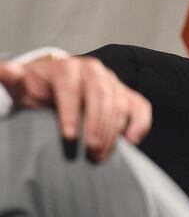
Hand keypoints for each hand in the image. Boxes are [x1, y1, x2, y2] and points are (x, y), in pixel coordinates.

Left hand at [0, 54, 151, 160]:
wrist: (56, 85)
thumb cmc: (37, 91)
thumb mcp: (21, 87)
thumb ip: (12, 80)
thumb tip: (7, 70)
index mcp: (67, 67)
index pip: (71, 88)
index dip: (71, 113)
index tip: (68, 137)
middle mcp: (93, 70)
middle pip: (101, 95)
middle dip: (97, 125)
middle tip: (91, 151)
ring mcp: (112, 81)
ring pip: (120, 103)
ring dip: (114, 131)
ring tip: (101, 154)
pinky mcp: (126, 93)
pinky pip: (140, 106)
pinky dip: (139, 124)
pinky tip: (130, 142)